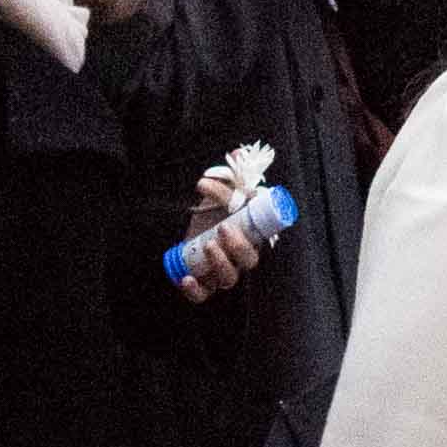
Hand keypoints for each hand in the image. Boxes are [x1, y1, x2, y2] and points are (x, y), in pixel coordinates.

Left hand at [170, 172, 273, 304]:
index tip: (233, 218)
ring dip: (220, 264)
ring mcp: (221, 272)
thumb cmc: (211, 210)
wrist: (188, 229)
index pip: (259, 240)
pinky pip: (203, 295)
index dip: (252, 234)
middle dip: (237, 247)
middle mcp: (240, 257)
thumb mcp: (220, 193)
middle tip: (222, 229)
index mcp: (250, 235)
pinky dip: (195, 291)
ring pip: (229, 278)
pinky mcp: (203, 283)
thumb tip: (236, 152)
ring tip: (207, 247)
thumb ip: (229, 176)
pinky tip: (186, 279)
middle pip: (248, 261)